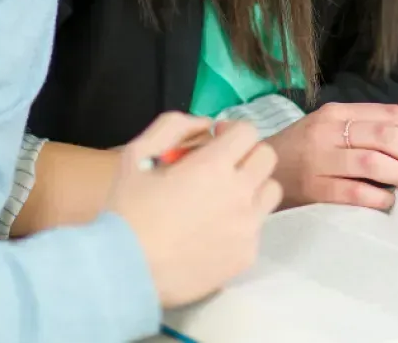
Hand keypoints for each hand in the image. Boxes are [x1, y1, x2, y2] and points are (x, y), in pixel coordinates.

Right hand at [106, 112, 280, 307]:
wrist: (127, 272)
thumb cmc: (128, 212)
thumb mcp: (136, 155)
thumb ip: (172, 127)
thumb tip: (204, 124)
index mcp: (214, 165)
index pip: (247, 131)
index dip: (232, 130)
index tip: (216, 139)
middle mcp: (239, 192)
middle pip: (266, 157)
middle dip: (246, 154)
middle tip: (224, 166)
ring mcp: (247, 225)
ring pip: (270, 191)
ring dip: (253, 186)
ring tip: (226, 197)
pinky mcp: (247, 254)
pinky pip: (258, 227)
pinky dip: (243, 222)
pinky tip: (217, 230)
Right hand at [267, 102, 397, 210]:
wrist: (257, 170)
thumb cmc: (303, 151)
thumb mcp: (329, 128)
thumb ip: (365, 129)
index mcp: (337, 112)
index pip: (391, 114)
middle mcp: (327, 132)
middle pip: (387, 136)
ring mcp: (319, 161)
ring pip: (374, 163)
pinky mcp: (313, 189)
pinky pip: (357, 193)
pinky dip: (379, 198)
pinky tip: (384, 201)